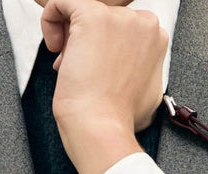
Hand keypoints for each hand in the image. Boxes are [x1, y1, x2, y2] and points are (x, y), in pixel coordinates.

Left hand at [36, 0, 167, 173]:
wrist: (102, 127)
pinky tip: (54, 47)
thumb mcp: (146, 91)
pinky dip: (50, 21)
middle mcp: (143, 23)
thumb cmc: (120, 119)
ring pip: (82, 11)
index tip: (97, 69)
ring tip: (68, 65)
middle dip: (87, 41)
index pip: (121, 29)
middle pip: (104, 18)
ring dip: (70, 37)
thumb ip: (142, 68)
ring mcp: (118, 18)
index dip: (105, 47)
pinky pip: (61, 3)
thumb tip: (131, 67)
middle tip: (81, 69)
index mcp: (157, 38)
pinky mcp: (91, 15)